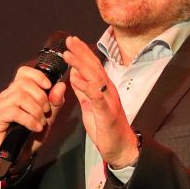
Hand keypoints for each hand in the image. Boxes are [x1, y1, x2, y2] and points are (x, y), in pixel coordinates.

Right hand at [0, 66, 66, 157]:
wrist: (21, 156)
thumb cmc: (32, 135)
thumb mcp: (49, 117)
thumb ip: (55, 102)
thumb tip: (61, 85)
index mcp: (18, 91)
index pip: (23, 72)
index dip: (37, 75)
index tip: (49, 86)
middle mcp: (6, 95)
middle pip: (23, 83)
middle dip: (40, 97)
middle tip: (46, 112)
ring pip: (19, 96)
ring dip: (35, 110)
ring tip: (41, 122)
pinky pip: (13, 111)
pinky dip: (29, 119)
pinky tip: (36, 128)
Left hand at [63, 35, 138, 167]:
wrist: (121, 148)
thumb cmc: (106, 128)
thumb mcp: (90, 106)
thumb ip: (83, 90)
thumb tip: (74, 74)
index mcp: (103, 89)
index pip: (92, 66)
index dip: (82, 53)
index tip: (71, 42)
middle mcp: (108, 91)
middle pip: (94, 67)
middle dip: (81, 52)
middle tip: (69, 40)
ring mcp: (109, 101)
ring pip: (95, 78)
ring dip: (81, 65)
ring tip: (69, 55)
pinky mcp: (107, 113)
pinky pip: (96, 97)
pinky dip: (86, 86)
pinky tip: (76, 79)